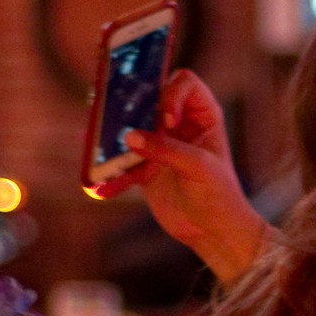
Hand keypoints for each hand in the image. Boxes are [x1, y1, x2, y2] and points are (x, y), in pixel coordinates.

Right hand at [104, 69, 271, 284]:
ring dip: (114, 137)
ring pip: (130, 128)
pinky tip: (98, 179)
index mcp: (202, 115)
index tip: (167, 119)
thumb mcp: (198, 168)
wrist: (212, 232)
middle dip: (130, 107)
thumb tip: (129, 137)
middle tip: (114, 116)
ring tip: (97, 142)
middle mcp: (178, 124)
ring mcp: (160, 145)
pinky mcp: (144, 167)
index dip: (170, 94)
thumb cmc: (219, 195)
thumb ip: (165, 149)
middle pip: (149, 100)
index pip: (183, 83)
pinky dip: (111, 170)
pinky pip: (122, 161)